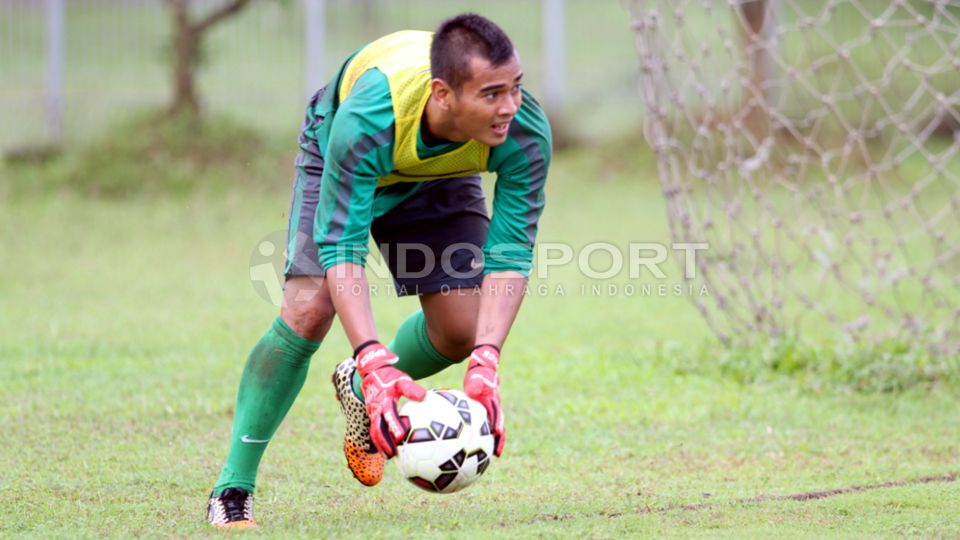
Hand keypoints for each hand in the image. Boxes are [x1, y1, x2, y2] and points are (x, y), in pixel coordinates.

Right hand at [356, 342, 425, 456]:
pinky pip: (374, 430)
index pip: (389, 416)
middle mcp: (375, 410)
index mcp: (383, 401)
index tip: (402, 436)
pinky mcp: (372, 416)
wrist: (372, 373)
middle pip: (377, 430)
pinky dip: (379, 440)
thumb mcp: (401, 379)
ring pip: (374, 432)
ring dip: (380, 445)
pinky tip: (388, 450)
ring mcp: (372, 414)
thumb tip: (424, 396)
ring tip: (390, 456)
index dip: (395, 426)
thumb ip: (411, 389)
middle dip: (384, 443)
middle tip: (393, 454)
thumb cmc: (390, 377)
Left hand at [464, 344, 504, 455]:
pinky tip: (472, 444)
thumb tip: (473, 392)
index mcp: (493, 400)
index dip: (498, 424)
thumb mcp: (477, 375)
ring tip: (490, 454)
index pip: (497, 414)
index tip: (497, 434)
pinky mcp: (485, 410)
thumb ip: (476, 383)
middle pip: (499, 424)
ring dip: (493, 440)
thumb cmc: (479, 371)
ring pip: (493, 426)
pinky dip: (482, 434)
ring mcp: (490, 409)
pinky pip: (484, 424)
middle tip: (497, 453)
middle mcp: (494, 406)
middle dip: (499, 439)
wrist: (484, 366)